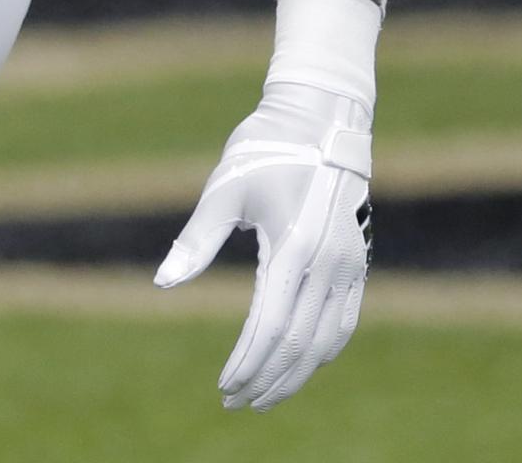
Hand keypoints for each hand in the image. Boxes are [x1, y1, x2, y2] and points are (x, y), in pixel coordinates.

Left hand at [154, 80, 373, 410]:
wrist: (321, 118)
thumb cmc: (264, 150)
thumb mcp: (225, 188)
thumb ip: (197, 239)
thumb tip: (163, 282)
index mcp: (294, 246)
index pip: (270, 326)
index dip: (247, 363)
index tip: (224, 387)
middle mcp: (329, 262)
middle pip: (300, 343)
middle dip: (267, 379)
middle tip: (236, 403)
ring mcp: (349, 263)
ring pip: (326, 340)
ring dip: (296, 374)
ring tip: (265, 395)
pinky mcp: (358, 261)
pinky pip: (344, 321)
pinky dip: (322, 351)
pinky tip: (300, 364)